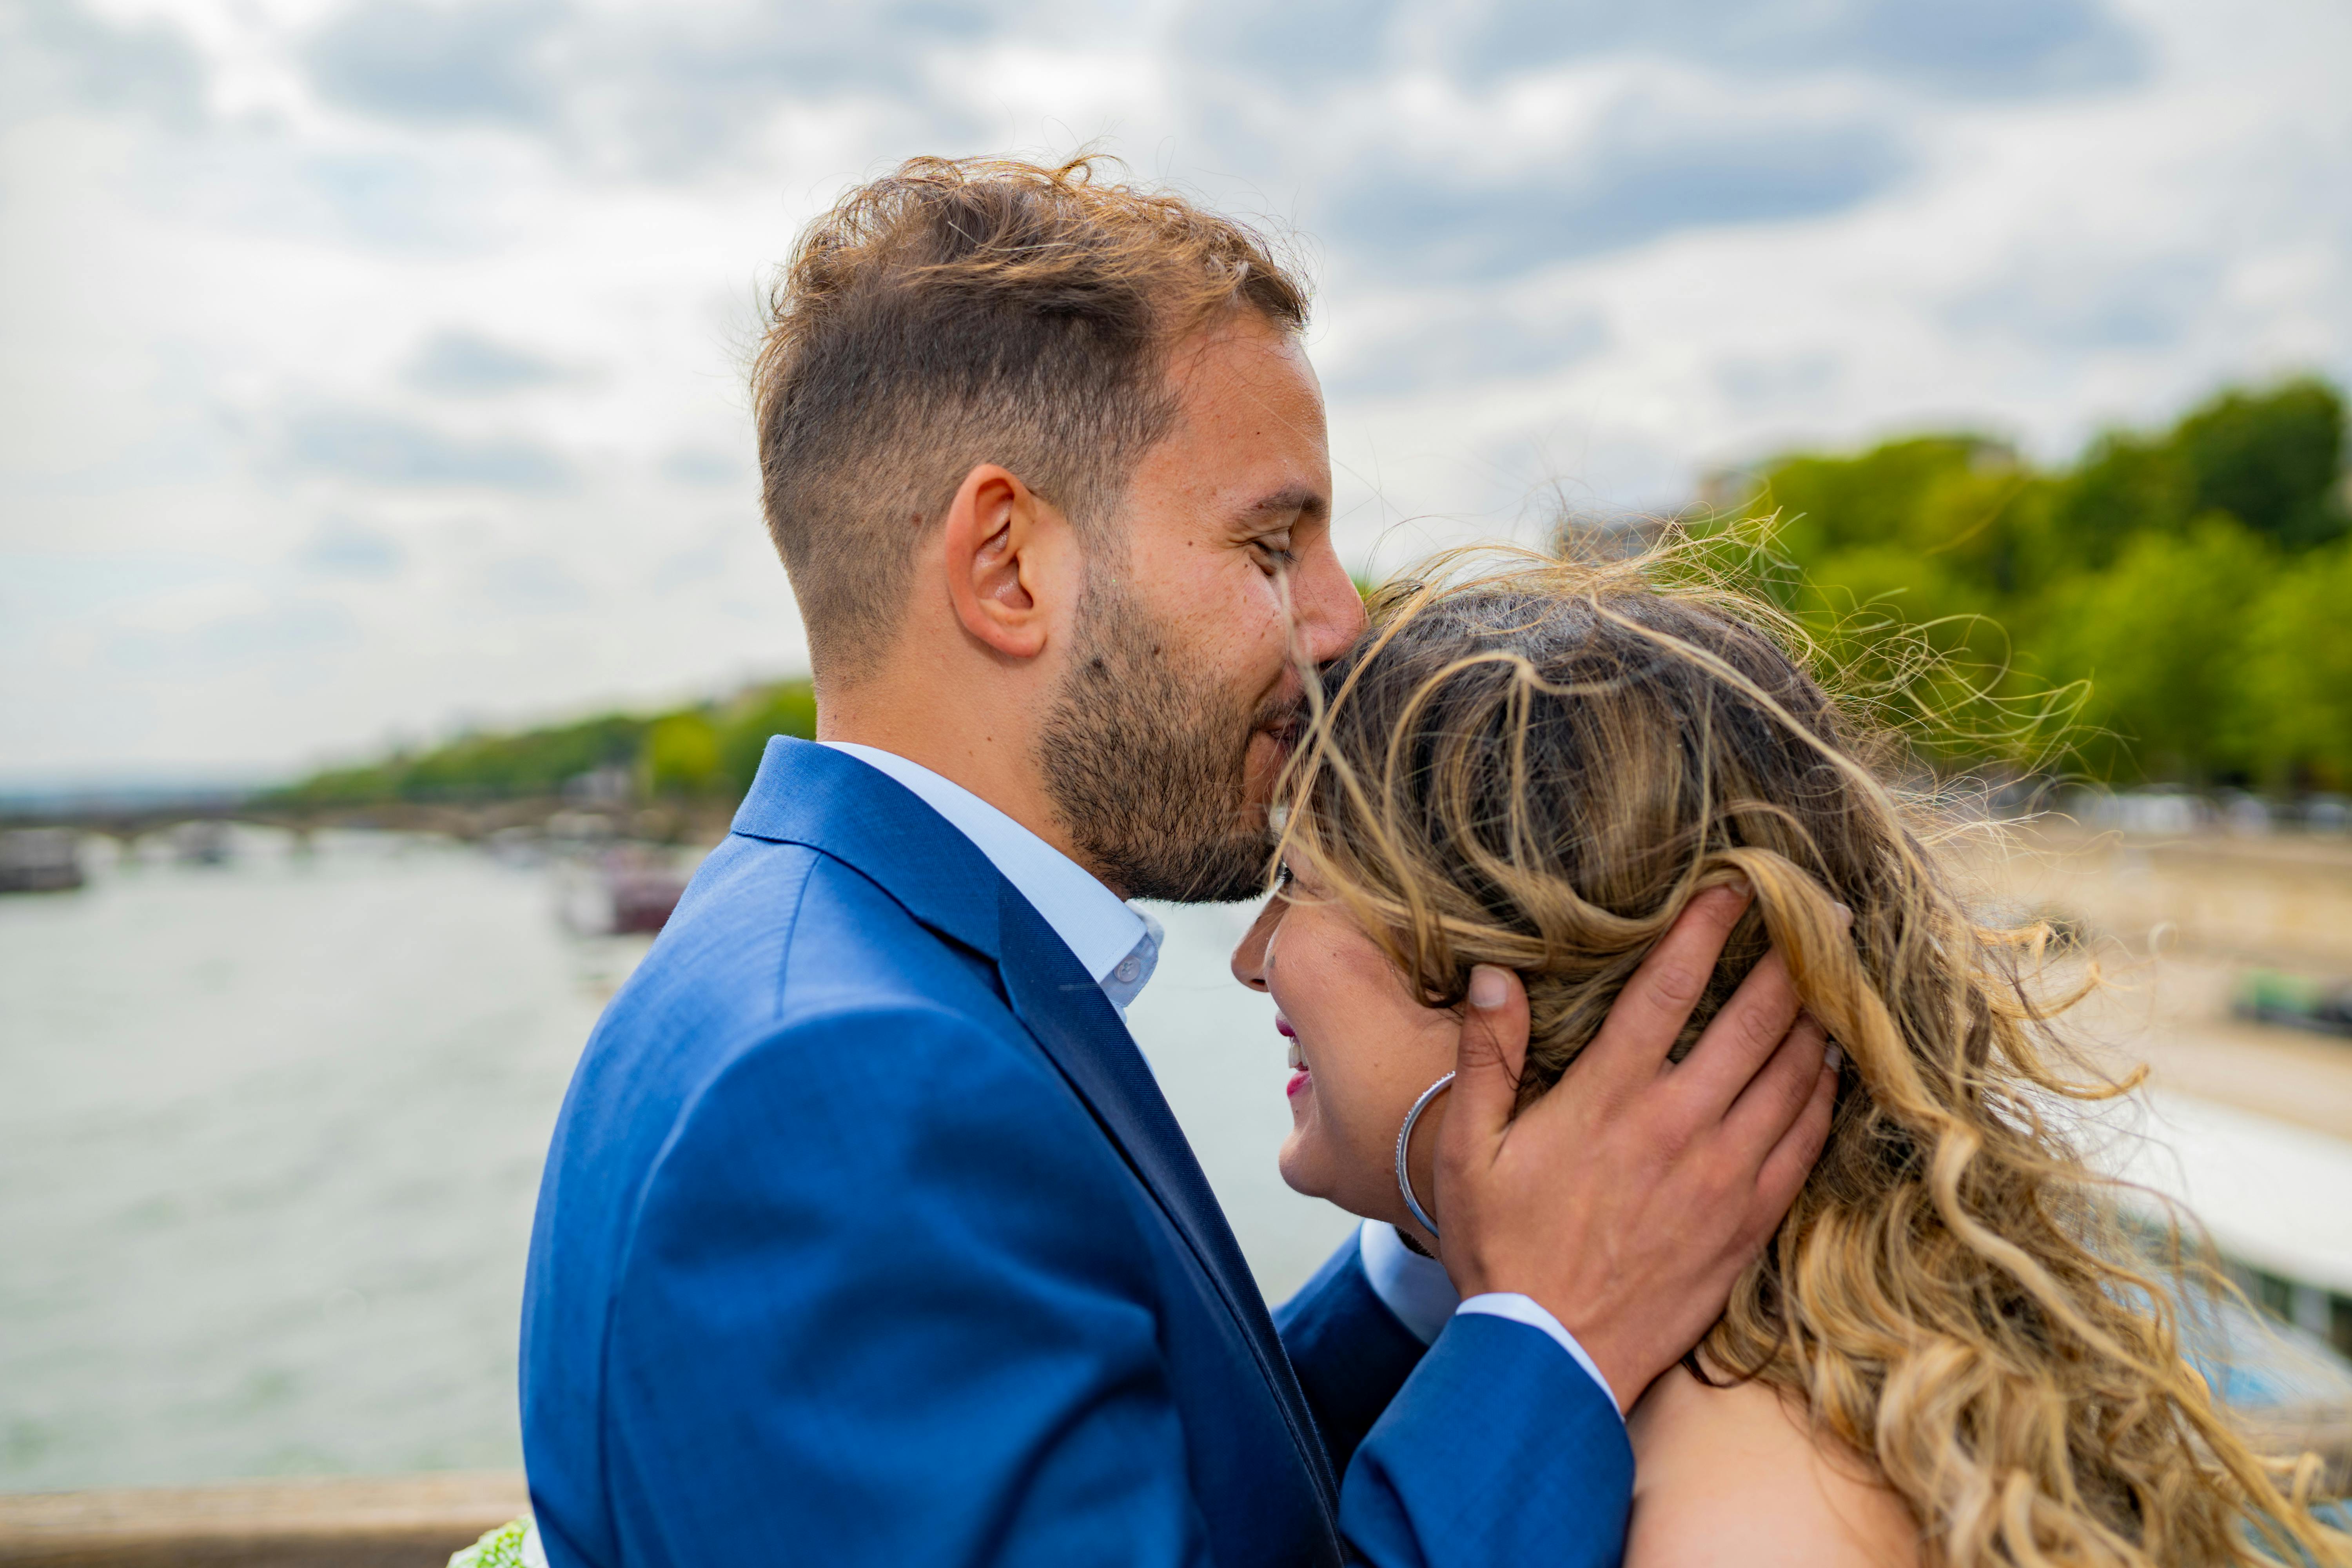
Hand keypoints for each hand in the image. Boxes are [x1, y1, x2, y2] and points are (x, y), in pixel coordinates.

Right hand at [1431, 883, 1836, 1411]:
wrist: (1549, 1356)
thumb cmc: (1501, 1247)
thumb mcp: (1467, 1148)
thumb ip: (1486, 1055)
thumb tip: (1496, 975)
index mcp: (1607, 1098)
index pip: (1669, 989)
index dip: (1707, 928)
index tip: (1735, 887)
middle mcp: (1676, 1126)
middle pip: (1753, 1021)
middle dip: (1791, 960)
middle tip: (1823, 918)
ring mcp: (1722, 1176)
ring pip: (1791, 1077)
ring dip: (1816, 1021)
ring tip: (1836, 980)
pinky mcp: (1748, 1223)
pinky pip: (1805, 1145)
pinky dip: (1823, 1098)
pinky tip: (1829, 1070)